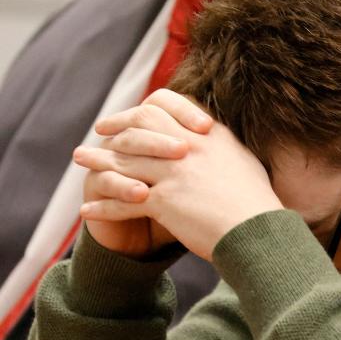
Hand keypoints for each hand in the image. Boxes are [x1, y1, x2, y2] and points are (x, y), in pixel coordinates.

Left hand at [73, 90, 283, 261]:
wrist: (259, 232)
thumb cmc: (258, 204)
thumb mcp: (245, 162)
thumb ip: (225, 147)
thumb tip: (218, 140)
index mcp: (209, 136)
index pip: (165, 107)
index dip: (142, 109)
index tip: (129, 117)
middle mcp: (188, 148)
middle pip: (139, 126)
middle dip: (115, 126)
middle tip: (98, 132)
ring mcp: (174, 173)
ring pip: (124, 160)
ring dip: (98, 161)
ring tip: (81, 162)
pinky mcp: (164, 201)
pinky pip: (122, 200)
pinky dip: (103, 207)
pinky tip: (88, 212)